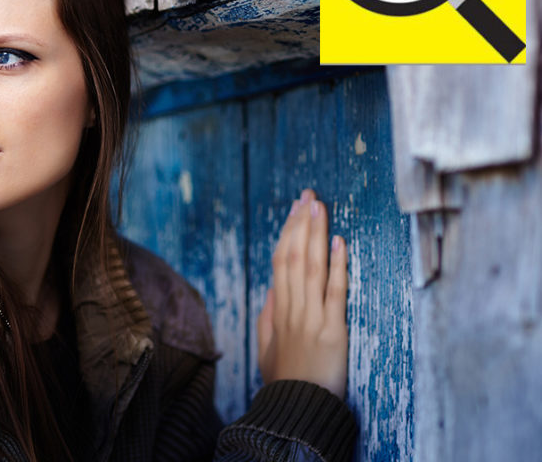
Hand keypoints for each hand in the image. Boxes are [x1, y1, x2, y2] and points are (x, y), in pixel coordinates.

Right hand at [257, 189, 348, 398]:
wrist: (296, 409)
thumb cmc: (284, 382)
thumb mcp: (267, 349)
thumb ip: (268, 318)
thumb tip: (272, 290)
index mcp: (278, 310)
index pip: (280, 262)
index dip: (287, 233)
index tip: (295, 211)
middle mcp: (293, 308)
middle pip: (294, 257)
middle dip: (301, 223)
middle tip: (308, 196)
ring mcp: (312, 317)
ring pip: (311, 267)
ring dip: (315, 234)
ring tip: (319, 207)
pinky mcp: (332, 330)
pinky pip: (334, 292)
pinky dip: (337, 266)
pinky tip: (339, 243)